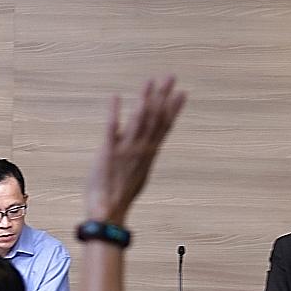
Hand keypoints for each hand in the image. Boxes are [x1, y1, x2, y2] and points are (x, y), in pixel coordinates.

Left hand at [85, 76, 186, 225]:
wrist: (108, 213)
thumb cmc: (120, 198)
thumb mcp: (138, 176)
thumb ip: (142, 159)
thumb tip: (148, 149)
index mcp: (149, 155)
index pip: (165, 126)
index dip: (173, 109)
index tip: (182, 92)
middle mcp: (141, 150)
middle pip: (155, 118)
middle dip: (163, 96)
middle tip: (170, 76)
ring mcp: (125, 151)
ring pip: (138, 120)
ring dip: (144, 99)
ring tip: (149, 81)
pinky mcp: (107, 153)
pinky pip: (111, 129)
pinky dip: (113, 113)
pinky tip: (114, 97)